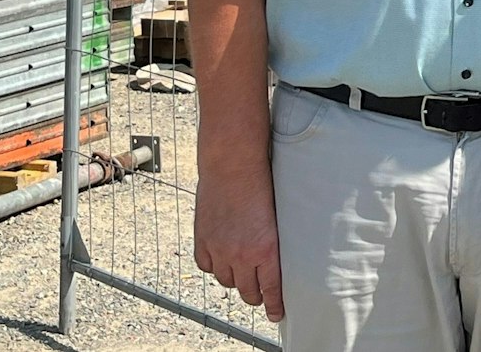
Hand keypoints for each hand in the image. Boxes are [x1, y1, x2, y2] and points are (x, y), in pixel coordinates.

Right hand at [194, 169, 284, 321]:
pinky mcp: (202, 240)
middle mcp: (242, 254)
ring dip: (235, 279)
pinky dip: (214, 266)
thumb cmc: (261, 186)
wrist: (233, 166)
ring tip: (241, 273)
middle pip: (248, 292)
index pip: (271, 290)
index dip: (275, 306)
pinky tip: (221, 258)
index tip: (277, 314)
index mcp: (266, 250)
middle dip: (256, 295)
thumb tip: (273, 266)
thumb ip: (273, 245)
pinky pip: (206, 267)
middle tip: (260, 294)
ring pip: (227, 281)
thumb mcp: (277, 219)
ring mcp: (219, 249)